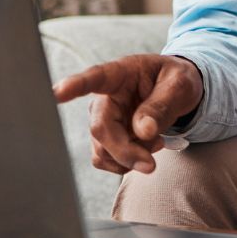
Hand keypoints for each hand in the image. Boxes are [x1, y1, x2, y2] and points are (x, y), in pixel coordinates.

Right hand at [52, 54, 203, 175]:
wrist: (177, 92)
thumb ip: (162, 104)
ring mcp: (102, 118)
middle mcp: (104, 97)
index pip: (94, 78)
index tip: (57, 93)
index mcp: (120, 73)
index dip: (74, 86)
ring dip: (130, 158)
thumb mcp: (179, 85)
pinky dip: (127, 163)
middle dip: (124, 151)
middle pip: (100, 128)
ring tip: (156, 143)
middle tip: (151, 164)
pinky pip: (106, 160)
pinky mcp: (106, 138)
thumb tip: (143, 130)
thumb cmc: (176, 81)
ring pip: (102, 150)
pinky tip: (145, 151)